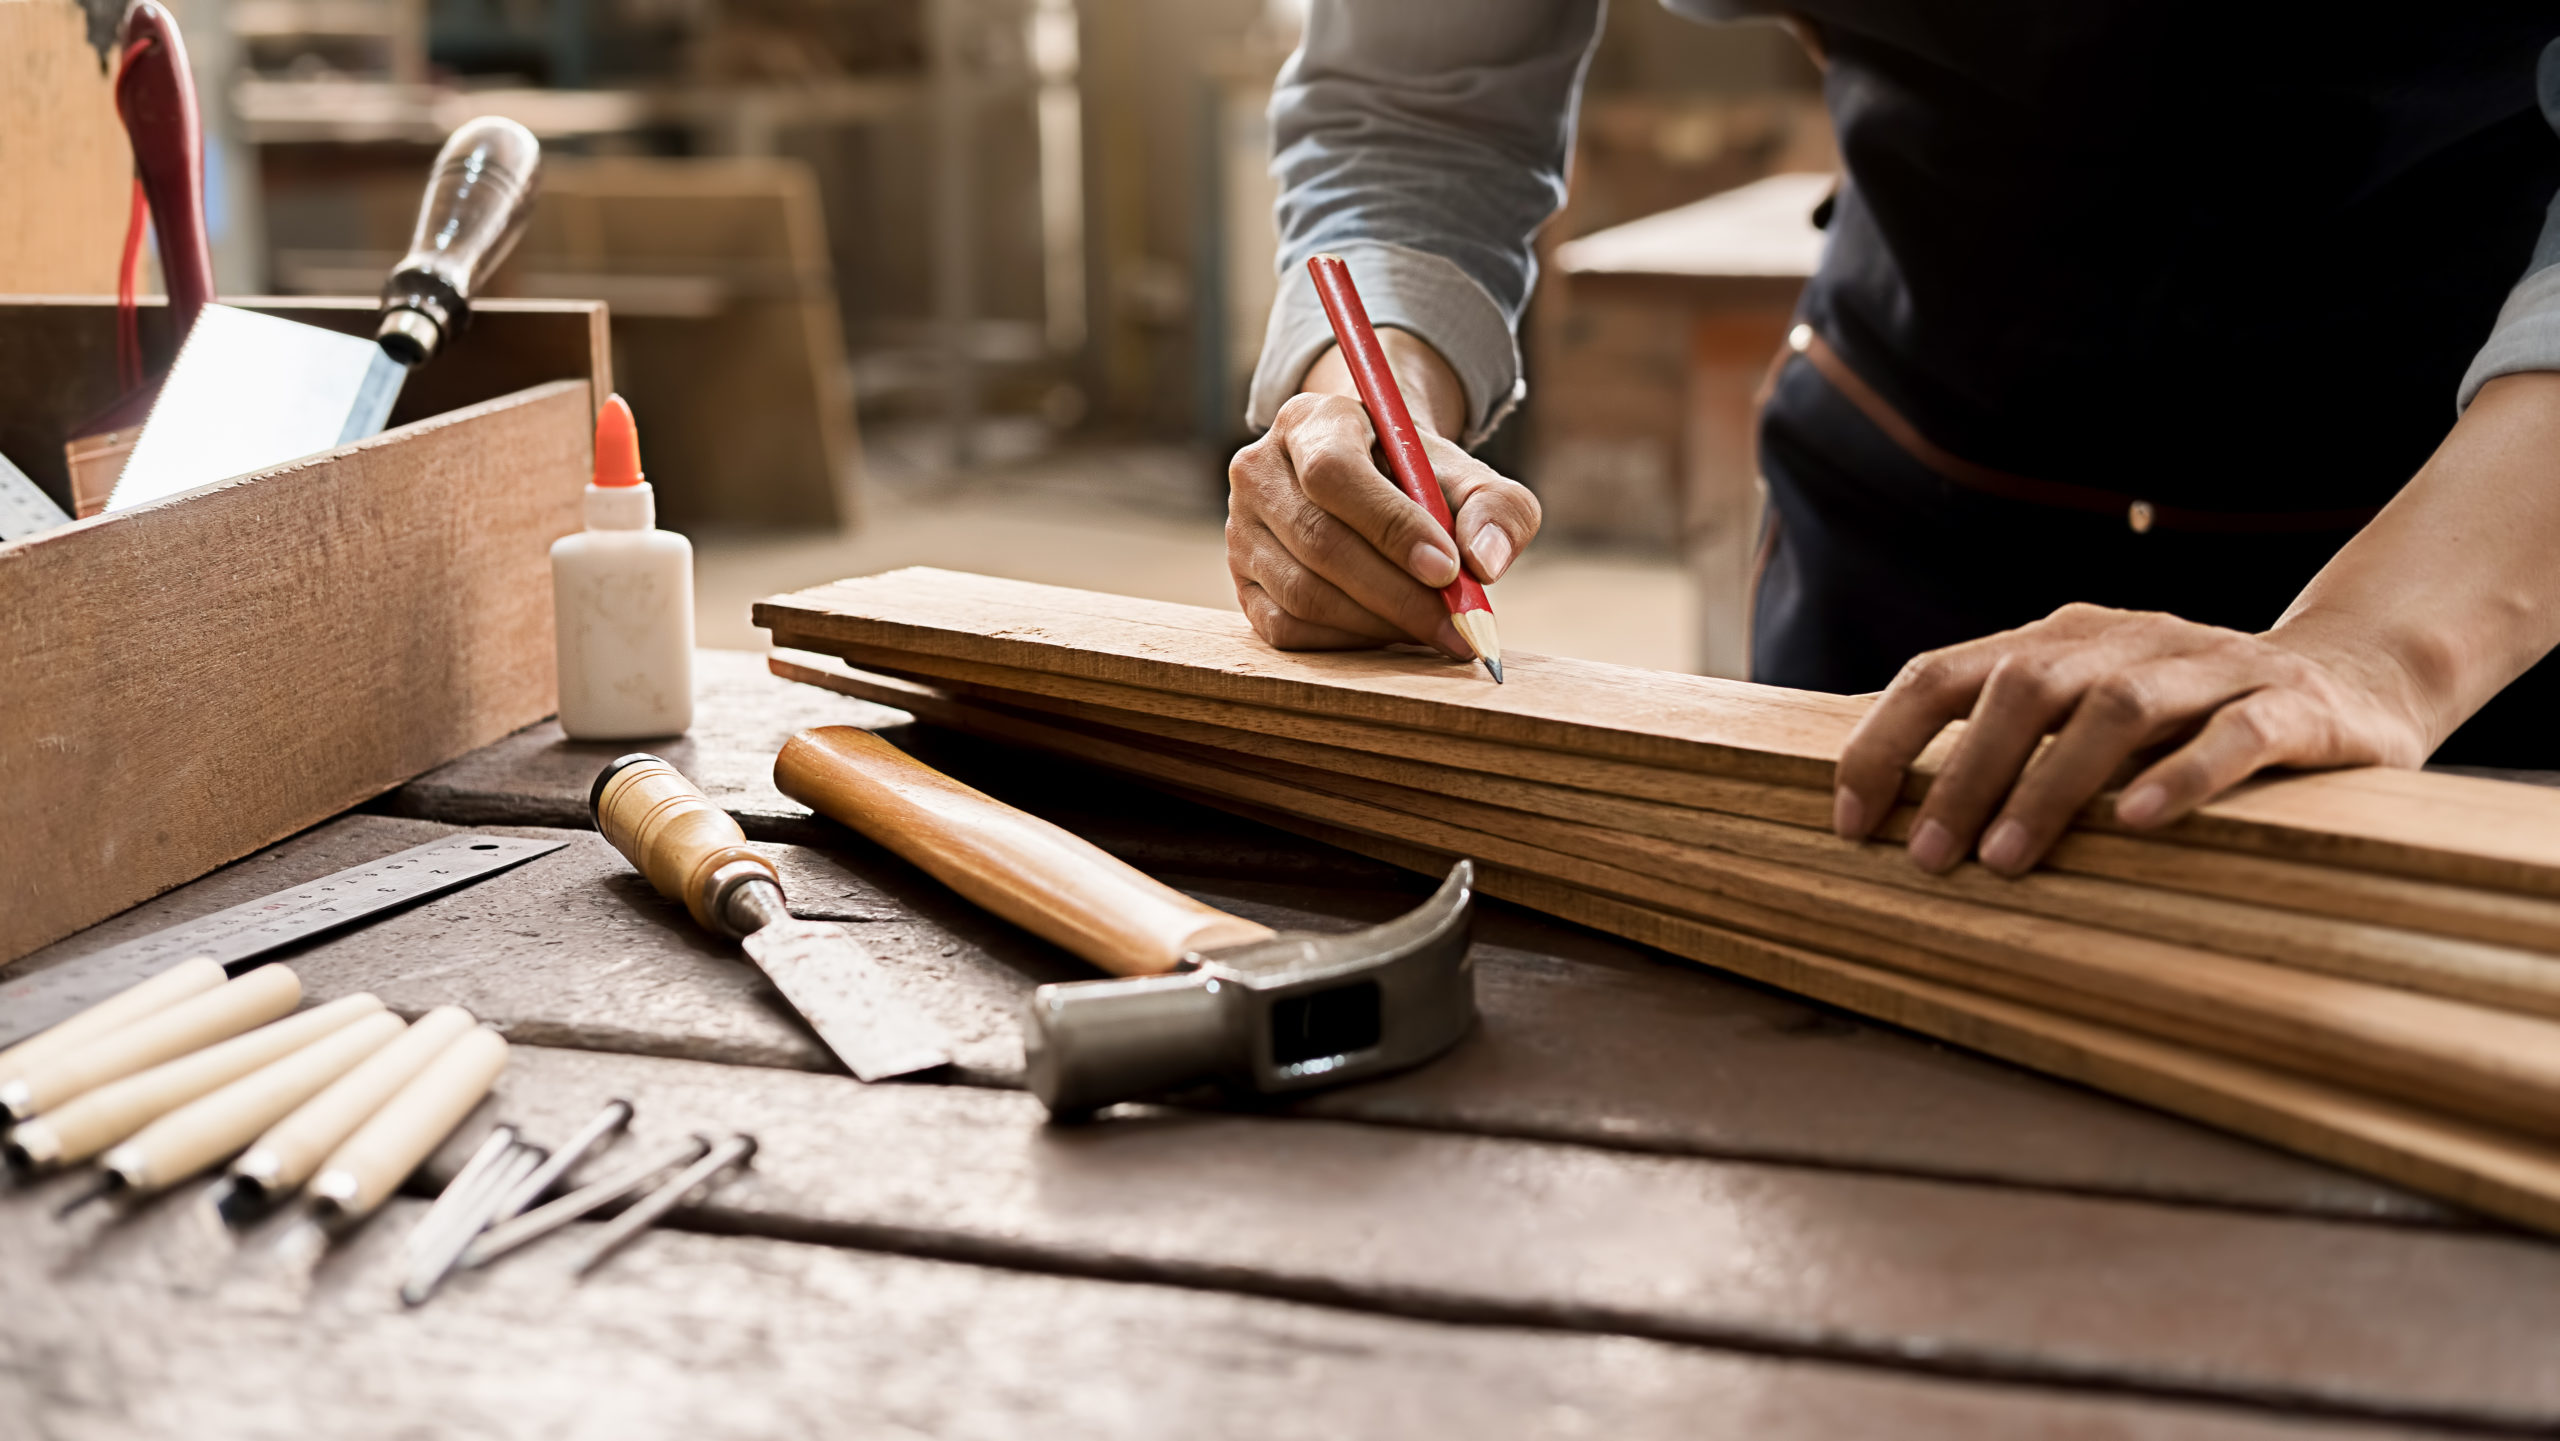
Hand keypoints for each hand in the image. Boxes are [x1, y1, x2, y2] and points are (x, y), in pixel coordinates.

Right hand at [1226, 335, 1539, 652]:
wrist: (1369, 483)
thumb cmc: (1420, 481)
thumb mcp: (1470, 478)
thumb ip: (1497, 509)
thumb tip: (1486, 563)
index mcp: (1311, 422)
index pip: (1334, 474)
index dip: (1391, 527)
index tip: (1449, 571)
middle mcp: (1259, 470)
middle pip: (1320, 542)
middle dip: (1398, 594)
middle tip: (1458, 626)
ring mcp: (1240, 529)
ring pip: (1303, 593)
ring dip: (1378, 623)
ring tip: (1434, 630)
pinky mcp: (1241, 582)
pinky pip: (1286, 627)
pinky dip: (1346, 642)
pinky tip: (1389, 633)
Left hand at [1830, 603, 2437, 875]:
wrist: (2359, 673)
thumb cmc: (2189, 714)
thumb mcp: (2088, 709)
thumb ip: (2005, 736)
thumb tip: (1879, 800)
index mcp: (2064, 639)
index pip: (1946, 673)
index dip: (1888, 741)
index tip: (1850, 819)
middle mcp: (2129, 640)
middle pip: (2024, 687)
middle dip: (1964, 773)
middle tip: (1927, 856)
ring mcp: (2214, 668)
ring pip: (2116, 707)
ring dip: (2050, 784)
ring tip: (2007, 860)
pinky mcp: (2295, 709)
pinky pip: (2234, 735)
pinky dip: (2181, 777)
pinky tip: (2137, 823)